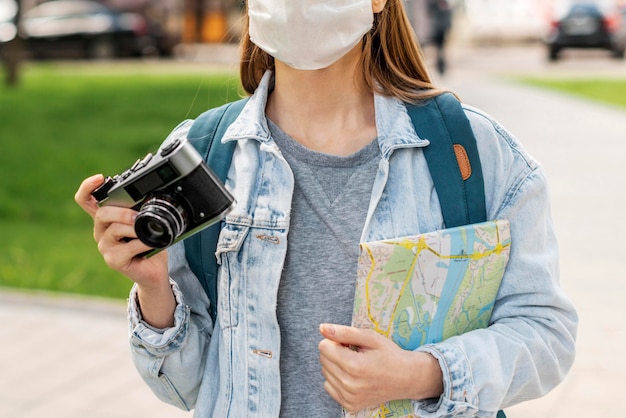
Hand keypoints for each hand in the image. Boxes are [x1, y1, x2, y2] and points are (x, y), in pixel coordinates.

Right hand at [74, 174, 168, 288]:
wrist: (154, 269)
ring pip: (115, 229)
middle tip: (138, 215)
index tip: (100, 178)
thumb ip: (140, 210)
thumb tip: (149, 196)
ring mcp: (105, 246)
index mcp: (106, 219)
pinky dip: (142, 242)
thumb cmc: (148, 244)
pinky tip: (151, 243)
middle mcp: (101, 231)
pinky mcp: (113, 260)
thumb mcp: (143, 222)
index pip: (86, 200)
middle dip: (122, 212)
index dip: (87, 187)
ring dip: (134, 228)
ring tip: (148, 230)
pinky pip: (128, 247)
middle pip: (102, 214)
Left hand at [318, 324, 443, 412]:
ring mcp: (349, 397)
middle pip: (323, 359)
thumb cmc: (389, 355)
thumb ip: (344, 332)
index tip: (349, 343)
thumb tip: (322, 328)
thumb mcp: (370, 337)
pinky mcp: (349, 405)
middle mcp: (350, 384)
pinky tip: (352, 376)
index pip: (324, 347)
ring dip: (336, 365)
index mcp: (355, 366)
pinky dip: (336, 379)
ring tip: (355, 364)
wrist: (406, 378)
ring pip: (325, 372)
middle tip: (354, 352)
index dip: (336, 340)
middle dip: (335, 351)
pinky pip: (328, 386)